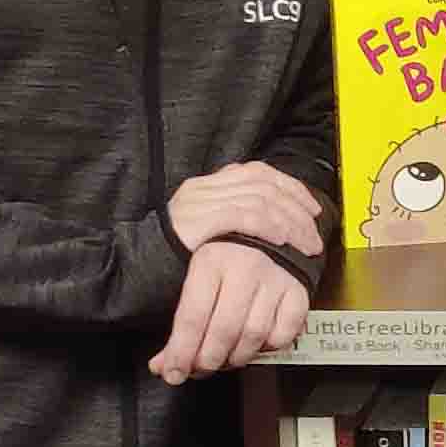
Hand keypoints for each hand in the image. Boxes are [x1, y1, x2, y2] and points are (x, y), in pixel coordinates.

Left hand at [152, 239, 307, 380]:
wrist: (271, 225)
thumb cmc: (224, 251)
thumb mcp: (193, 267)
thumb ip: (175, 316)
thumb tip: (161, 364)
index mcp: (211, 259)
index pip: (193, 318)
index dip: (181, 353)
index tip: (172, 373)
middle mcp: (245, 267)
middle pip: (224, 332)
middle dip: (207, 361)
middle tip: (197, 369)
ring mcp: (275, 280)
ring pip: (254, 337)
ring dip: (236, 359)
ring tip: (223, 359)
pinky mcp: (298, 292)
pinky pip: (283, 335)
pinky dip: (268, 348)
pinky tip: (254, 344)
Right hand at [166, 159, 324, 260]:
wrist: (129, 274)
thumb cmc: (170, 264)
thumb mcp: (207, 238)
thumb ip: (232, 228)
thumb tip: (271, 232)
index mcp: (207, 187)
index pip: (258, 172)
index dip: (290, 187)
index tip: (311, 209)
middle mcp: (204, 188)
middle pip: (264, 183)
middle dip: (297, 206)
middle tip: (316, 231)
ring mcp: (200, 202)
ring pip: (260, 198)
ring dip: (291, 221)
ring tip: (307, 243)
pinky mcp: (198, 221)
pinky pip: (244, 215)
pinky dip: (270, 226)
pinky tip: (284, 240)